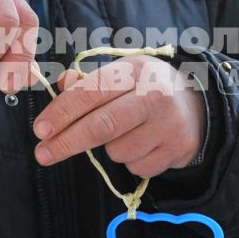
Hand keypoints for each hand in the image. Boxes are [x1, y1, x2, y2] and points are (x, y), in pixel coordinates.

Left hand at [32, 55, 204, 177]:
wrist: (198, 106)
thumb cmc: (146, 88)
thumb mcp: (121, 74)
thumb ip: (88, 81)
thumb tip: (61, 84)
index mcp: (136, 70)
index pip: (92, 92)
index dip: (62, 112)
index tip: (41, 129)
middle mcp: (155, 95)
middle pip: (102, 126)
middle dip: (68, 142)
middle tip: (43, 153)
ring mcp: (169, 125)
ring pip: (118, 151)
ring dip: (110, 149)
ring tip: (126, 133)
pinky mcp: (177, 149)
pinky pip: (136, 167)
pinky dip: (131, 161)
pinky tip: (144, 144)